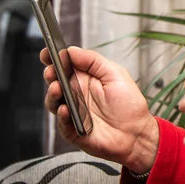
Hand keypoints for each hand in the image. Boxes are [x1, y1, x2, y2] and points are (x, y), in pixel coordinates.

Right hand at [41, 47, 157, 173]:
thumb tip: (72, 50)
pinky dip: (61, 115)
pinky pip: (62, 122)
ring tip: (57, 88)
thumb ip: (94, 61)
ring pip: (54, 101)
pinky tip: (65, 109)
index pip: (65, 66)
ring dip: (52, 94)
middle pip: (56, 81)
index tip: (47, 53)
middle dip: (50, 74)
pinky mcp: (72, 130)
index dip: (54, 58)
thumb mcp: (116, 74)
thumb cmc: (129, 105)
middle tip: (51, 71)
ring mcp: (73, 112)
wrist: (137, 134)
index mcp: (86, 78)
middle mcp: (77, 94)